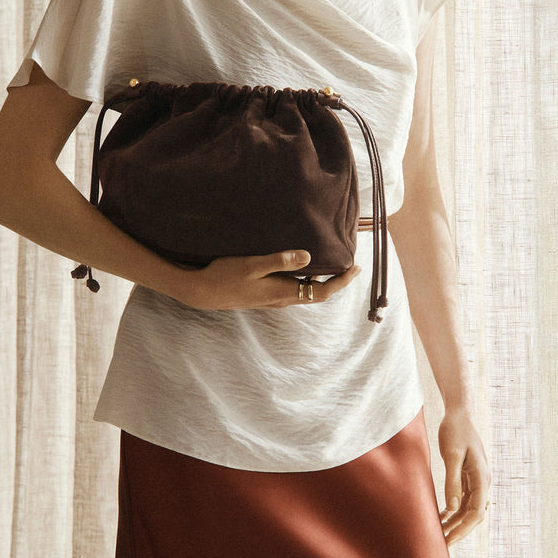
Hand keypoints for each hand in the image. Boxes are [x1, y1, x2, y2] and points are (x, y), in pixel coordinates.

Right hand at [174, 250, 361, 311]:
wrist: (201, 292)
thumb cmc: (225, 276)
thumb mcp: (252, 264)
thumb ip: (280, 261)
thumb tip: (309, 256)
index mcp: (283, 292)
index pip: (323, 291)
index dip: (342, 281)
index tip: (356, 269)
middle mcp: (281, 300)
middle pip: (318, 294)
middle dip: (336, 282)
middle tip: (349, 266)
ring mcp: (272, 300)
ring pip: (305, 293)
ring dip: (320, 282)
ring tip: (330, 266)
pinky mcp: (264, 296)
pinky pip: (293, 291)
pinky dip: (305, 282)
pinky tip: (301, 270)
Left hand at [438, 407, 491, 546]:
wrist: (459, 413)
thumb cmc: (455, 431)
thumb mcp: (452, 455)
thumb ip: (452, 481)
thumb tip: (453, 508)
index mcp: (482, 477)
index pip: (476, 512)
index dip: (463, 529)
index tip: (448, 541)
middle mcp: (483, 481)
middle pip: (474, 514)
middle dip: (459, 530)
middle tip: (441, 545)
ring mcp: (477, 479)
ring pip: (469, 509)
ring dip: (455, 522)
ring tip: (438, 534)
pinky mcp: (469, 476)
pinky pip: (464, 499)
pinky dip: (454, 510)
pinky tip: (441, 516)